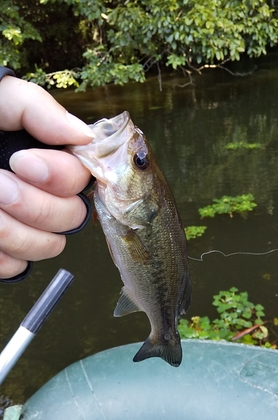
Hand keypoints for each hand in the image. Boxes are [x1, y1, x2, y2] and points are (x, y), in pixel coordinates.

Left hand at [0, 76, 93, 279]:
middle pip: (71, 218)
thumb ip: (38, 110)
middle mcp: (43, 196)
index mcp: (47, 161)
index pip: (80, 179)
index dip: (59, 176)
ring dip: (15, 231)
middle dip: (35, 205)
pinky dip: (1, 255)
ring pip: (48, 246)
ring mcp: (24, 226)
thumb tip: (84, 137)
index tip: (20, 161)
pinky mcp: (3, 252)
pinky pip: (17, 267)